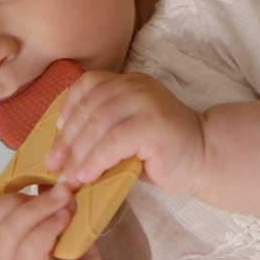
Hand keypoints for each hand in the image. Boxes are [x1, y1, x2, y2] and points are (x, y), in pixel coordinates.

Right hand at [0, 184, 112, 259]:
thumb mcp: (53, 221)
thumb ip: (44, 198)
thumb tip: (48, 166)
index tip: (19, 189)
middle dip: (18, 197)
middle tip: (54, 192)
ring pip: (7, 231)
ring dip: (39, 208)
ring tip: (65, 201)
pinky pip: (29, 248)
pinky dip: (48, 226)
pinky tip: (65, 219)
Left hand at [45, 70, 204, 194]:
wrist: (205, 158)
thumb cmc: (160, 151)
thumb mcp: (125, 134)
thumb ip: (100, 132)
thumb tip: (62, 152)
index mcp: (127, 82)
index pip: (88, 84)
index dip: (68, 108)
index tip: (57, 133)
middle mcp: (135, 86)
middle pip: (89, 107)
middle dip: (66, 139)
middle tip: (54, 165)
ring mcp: (146, 101)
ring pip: (98, 124)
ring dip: (78, 153)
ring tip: (69, 177)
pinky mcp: (153, 124)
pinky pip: (114, 141)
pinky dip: (95, 160)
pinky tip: (87, 176)